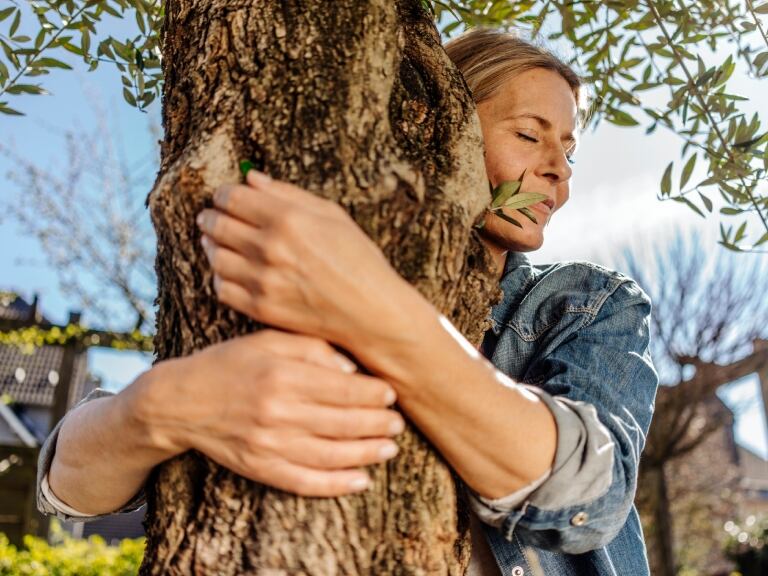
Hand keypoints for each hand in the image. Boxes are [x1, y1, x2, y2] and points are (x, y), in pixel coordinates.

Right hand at [139, 330, 404, 496]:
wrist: (180, 401)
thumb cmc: (230, 363)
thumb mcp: (269, 340)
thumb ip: (312, 348)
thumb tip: (352, 368)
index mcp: (283, 374)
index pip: (343, 388)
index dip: (373, 394)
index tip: (391, 393)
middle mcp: (278, 411)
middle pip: (343, 422)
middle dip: (378, 424)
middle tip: (398, 423)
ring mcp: (269, 444)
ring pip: (331, 454)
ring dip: (366, 453)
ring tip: (390, 449)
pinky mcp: (260, 468)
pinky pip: (305, 481)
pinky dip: (336, 484)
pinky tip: (361, 480)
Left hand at [195, 170, 418, 350]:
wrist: (371, 312)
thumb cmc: (358, 259)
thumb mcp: (332, 215)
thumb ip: (288, 194)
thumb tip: (251, 178)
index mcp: (288, 219)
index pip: (233, 198)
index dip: (222, 194)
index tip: (224, 196)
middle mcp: (270, 248)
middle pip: (217, 225)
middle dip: (210, 217)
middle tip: (210, 217)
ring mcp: (263, 281)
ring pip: (215, 257)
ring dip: (211, 245)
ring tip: (217, 242)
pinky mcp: (260, 308)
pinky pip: (222, 289)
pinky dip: (220, 277)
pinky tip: (230, 271)